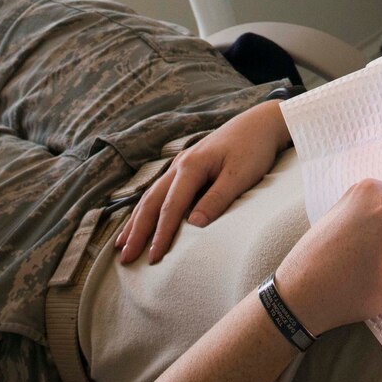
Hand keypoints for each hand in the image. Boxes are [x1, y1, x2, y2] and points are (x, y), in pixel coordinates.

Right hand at [118, 100, 289, 263]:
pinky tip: (139, 220)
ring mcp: (179, 165)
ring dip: (135, 221)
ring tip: (121, 245)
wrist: (260, 123)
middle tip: (125, 258)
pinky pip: (158, 192)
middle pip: (151, 202)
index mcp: (192, 166)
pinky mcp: (185, 168)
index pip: (171, 206)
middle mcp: (179, 164)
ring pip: (150, 196)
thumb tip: (194, 225)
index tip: (153, 258)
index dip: (161, 234)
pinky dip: (145, 209)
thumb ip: (217, 199)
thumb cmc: (253, 149)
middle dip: (137, 231)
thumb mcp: (241, 175)